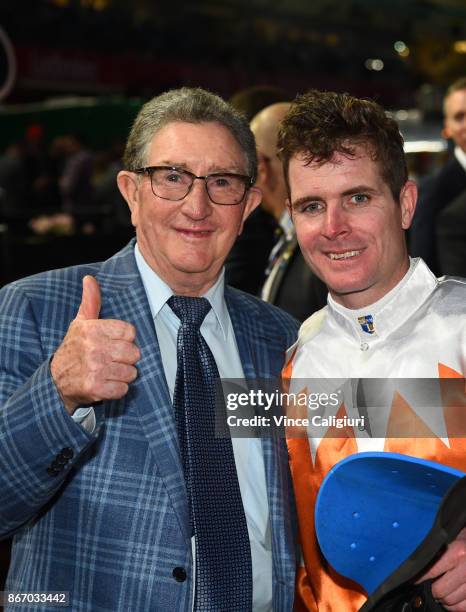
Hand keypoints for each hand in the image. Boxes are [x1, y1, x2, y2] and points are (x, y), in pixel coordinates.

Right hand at [51, 275, 140, 413]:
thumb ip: (90, 301)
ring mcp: (95, 369)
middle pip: (134, 353)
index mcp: (92, 329)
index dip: (125, 339)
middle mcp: (93, 348)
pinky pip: (123, 389)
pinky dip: (117, 390)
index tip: (114, 343)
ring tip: (109, 372)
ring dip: (123, 375)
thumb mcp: (80, 323)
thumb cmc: (74, 349)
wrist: (55, 381)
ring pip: (131, 372)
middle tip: (113, 360)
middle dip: (127, 359)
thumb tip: (90, 279)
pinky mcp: (96, 388)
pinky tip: (106, 384)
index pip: (130, 332)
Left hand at [416, 527, 465, 609]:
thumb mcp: (452, 538)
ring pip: (450, 601)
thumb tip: (416, 563)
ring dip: (443, 599)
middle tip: (429, 584)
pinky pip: (462, 607)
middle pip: (439, 590)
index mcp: (458, 553)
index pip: (431, 571)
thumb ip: (437, 551)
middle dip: (432, 589)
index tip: (412, 579)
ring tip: (441, 590)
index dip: (418, 577)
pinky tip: (452, 597)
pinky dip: (455, 606)